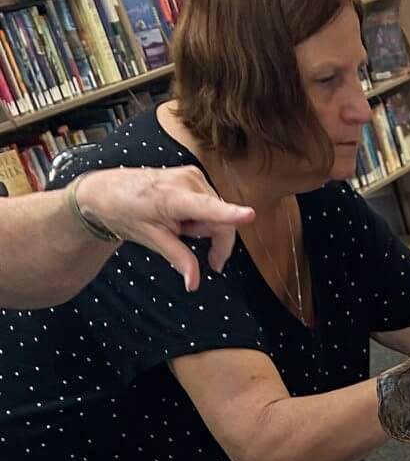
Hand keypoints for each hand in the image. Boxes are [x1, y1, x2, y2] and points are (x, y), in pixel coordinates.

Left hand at [72, 166, 253, 289]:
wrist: (108, 190)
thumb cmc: (126, 212)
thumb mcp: (151, 239)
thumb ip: (178, 258)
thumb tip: (194, 284)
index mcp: (173, 197)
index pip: (208, 209)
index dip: (232, 215)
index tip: (250, 215)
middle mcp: (188, 181)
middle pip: (221, 221)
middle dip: (211, 239)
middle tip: (185, 242)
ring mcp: (193, 176)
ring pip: (218, 215)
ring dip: (204, 228)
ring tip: (178, 225)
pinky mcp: (195, 176)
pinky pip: (212, 206)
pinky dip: (201, 218)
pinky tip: (182, 217)